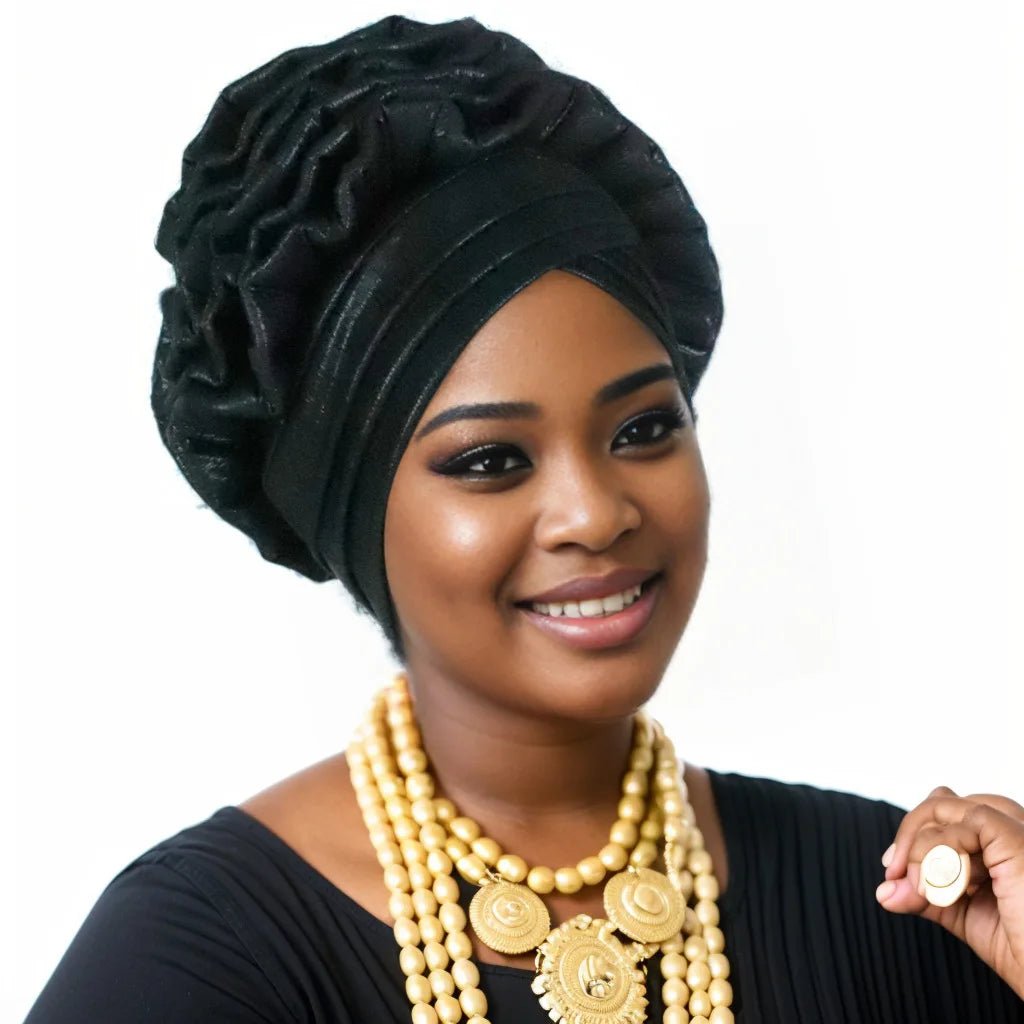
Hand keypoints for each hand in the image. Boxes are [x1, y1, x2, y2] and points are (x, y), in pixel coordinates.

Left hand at [874, 785, 1023, 1000]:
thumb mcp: (963, 916)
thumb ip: (925, 895)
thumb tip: (884, 892)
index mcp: (1002, 846)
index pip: (948, 813)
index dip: (914, 836)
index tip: (894, 873)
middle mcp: (1013, 831)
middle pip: (944, 802)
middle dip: (909, 836)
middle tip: (896, 874)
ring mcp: (1018, 832)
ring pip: (948, 805)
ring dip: (920, 846)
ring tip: (920, 887)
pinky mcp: (1019, 838)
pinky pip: (967, 820)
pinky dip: (939, 848)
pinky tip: (938, 883)